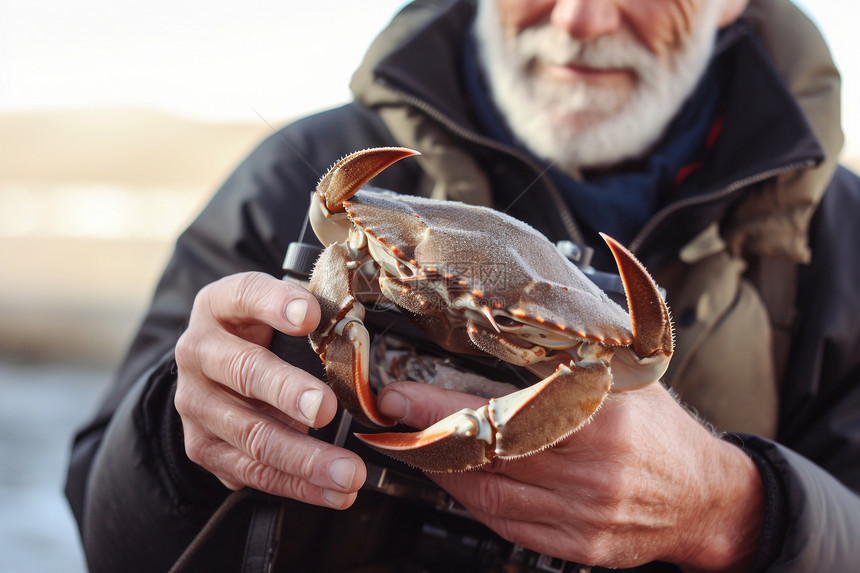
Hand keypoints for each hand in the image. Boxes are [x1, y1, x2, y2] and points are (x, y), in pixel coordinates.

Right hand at [174, 271, 365, 508]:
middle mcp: (199, 351)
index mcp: (220, 306)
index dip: (276, 304)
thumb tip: (358, 334)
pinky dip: (298, 485)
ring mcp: (196, 403)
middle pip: (244, 371)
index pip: (246, 295)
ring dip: (304, 457)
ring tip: (347, 471)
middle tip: (327, 408)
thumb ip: (310, 316)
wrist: (212, 372)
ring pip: (251, 434)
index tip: (310, 315)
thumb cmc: (261, 333)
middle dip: (287, 392)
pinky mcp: (203, 446)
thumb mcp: (277, 310)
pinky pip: (252, 472)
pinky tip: (334, 491)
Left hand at [378, 381, 763, 571]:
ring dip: (441, 470)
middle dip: (426, 437)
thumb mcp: (625, 380)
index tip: (400, 396)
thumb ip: (568, 361)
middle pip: (488, 456)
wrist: (705, 497)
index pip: (503, 413)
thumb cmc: (662, 432)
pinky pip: (508, 524)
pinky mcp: (577, 546)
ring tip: (412, 445)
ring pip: (490, 496)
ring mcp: (582, 516)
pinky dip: (472, 500)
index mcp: (600, 423)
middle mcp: (589, 474)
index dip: (442, 407)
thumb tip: (504, 331)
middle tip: (388, 421)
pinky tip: (453, 479)